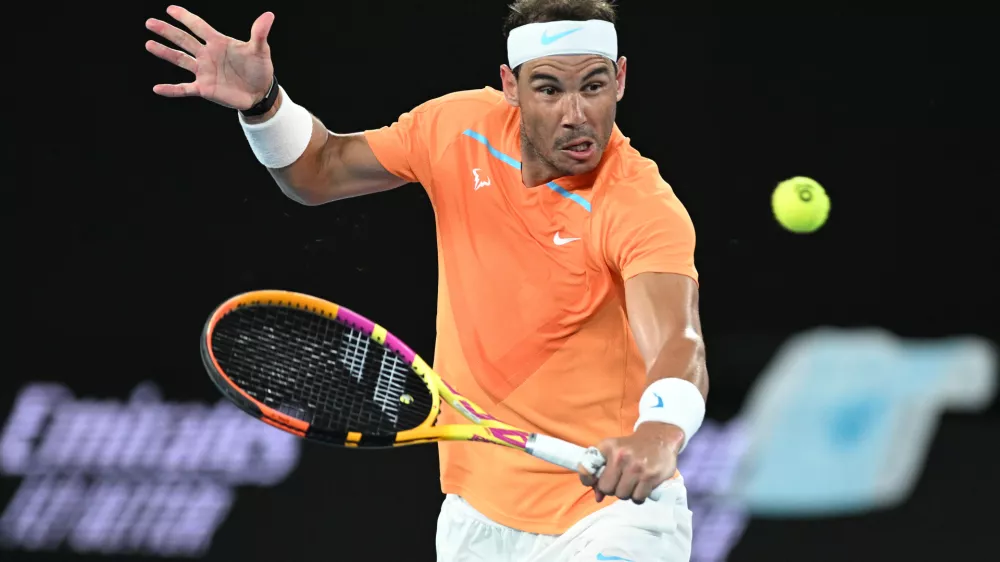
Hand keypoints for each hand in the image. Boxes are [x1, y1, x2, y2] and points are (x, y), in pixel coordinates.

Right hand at [145, 5, 274, 109]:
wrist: (260, 92)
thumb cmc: (260, 69)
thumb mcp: (260, 50)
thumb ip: (259, 34)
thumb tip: (269, 16)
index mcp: (218, 43)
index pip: (198, 26)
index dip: (185, 17)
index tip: (170, 9)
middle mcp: (207, 55)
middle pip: (184, 40)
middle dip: (167, 31)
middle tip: (150, 23)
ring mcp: (204, 72)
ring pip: (180, 60)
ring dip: (165, 52)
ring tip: (149, 44)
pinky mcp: (204, 88)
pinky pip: (184, 89)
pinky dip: (171, 90)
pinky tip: (157, 89)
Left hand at [578, 422, 683, 503]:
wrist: (659, 437)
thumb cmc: (633, 447)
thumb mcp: (614, 451)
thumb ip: (603, 473)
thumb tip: (598, 497)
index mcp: (608, 447)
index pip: (586, 468)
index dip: (588, 479)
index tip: (593, 483)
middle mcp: (620, 456)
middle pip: (606, 488)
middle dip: (612, 489)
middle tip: (620, 481)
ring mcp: (636, 466)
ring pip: (622, 495)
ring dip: (627, 493)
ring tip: (632, 482)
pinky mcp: (650, 476)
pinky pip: (637, 498)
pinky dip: (638, 496)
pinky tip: (642, 486)